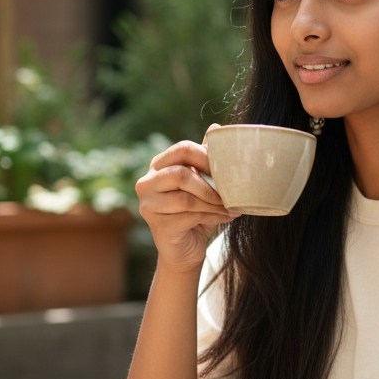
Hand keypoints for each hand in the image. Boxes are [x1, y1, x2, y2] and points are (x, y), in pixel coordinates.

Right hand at [135, 131, 238, 269]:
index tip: (228, 169)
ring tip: (232, 207)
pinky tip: (227, 217)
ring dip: (215, 202)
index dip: (208, 157)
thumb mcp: (203, 183)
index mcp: (158, 166)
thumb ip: (206, 158)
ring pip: (187, 196)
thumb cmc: (196, 213)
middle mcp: (147, 182)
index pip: (182, 148)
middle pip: (181, 172)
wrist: (186, 250)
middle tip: (232, 191)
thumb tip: (216, 127)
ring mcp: (148, 204)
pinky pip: (191, 215)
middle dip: (211, 183)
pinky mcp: (157, 224)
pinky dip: (214, 215)